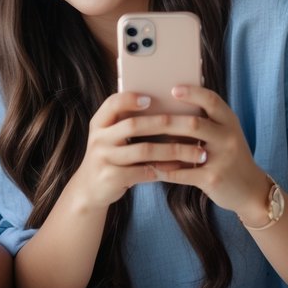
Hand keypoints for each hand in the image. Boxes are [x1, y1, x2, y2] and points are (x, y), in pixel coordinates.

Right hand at [66, 91, 208, 212]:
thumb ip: (125, 122)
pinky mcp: (112, 178)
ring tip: (197, 152)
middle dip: (167, 124)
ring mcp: (104, 159)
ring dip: (174, 150)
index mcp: (99, 123)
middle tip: (193, 124)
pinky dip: (165, 169)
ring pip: (145, 150)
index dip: (131, 99)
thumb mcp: (109, 137)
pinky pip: (144, 172)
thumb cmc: (110, 156)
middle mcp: (98, 138)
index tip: (151, 98)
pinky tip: (181, 167)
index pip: (113, 103)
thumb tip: (166, 108)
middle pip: (134, 125)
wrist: (90, 190)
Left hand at [147, 85, 268, 215]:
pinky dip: (165, 169)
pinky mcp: (213, 179)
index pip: (212, 100)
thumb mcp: (224, 133)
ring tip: (140, 141)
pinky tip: (151, 166)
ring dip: (161, 146)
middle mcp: (228, 137)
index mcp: (229, 121)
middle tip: (144, 117)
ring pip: (186, 148)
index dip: (193, 93)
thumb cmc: (229, 156)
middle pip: (194, 123)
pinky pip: (183, 172)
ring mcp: (222, 159)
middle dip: (167, 121)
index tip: (172, 89)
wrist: (251, 190)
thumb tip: (168, 106)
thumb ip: (205, 120)